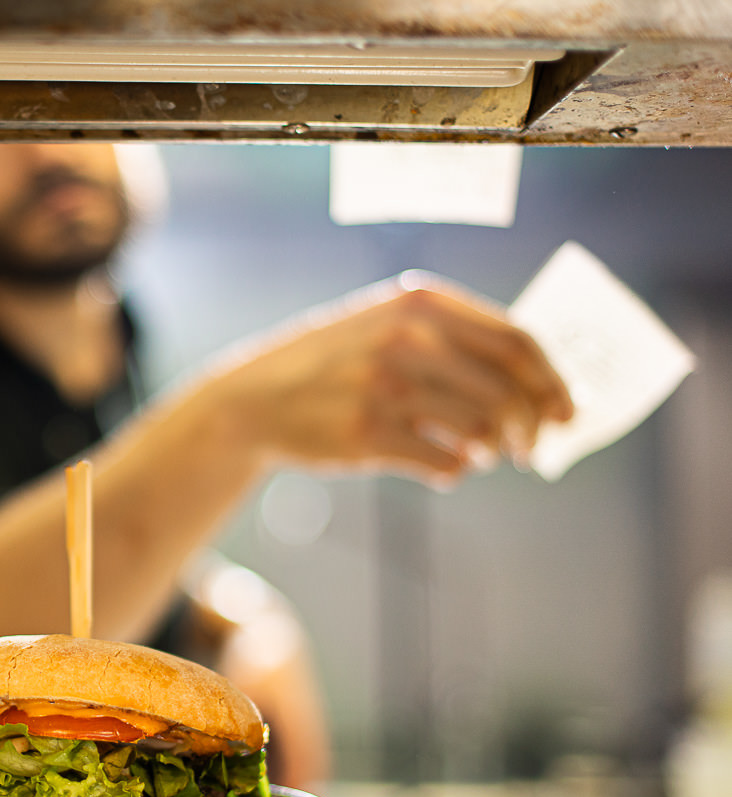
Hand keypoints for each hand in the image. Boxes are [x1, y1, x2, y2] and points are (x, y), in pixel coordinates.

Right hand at [217, 277, 574, 486]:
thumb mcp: (386, 326)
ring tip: (480, 455)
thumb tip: (536, 386)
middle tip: (530, 450)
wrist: (252, 400)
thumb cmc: (333, 365)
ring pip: (481, 430)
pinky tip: (439, 464)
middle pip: (508, 391)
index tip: (567, 413)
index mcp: (420, 303)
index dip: (552, 383)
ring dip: (493, 452)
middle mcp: (406, 338)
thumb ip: (452, 339)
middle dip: (531, 428)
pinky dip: (454, 470)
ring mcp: (384, 386)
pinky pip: (445, 462)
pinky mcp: (367, 434)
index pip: (517, 342)